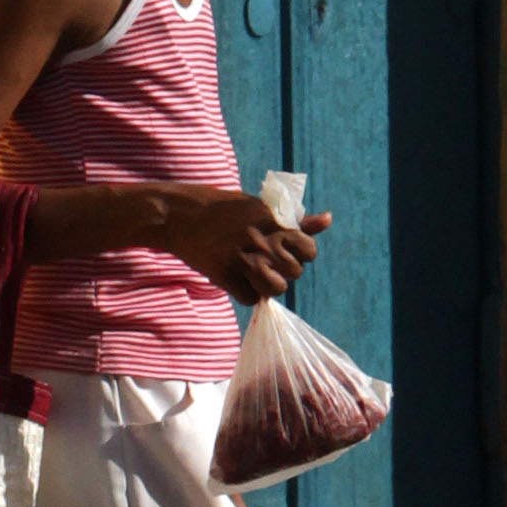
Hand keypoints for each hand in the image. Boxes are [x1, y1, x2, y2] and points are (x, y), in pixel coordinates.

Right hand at [152, 185, 328, 301]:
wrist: (178, 214)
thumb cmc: (223, 209)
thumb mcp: (259, 207)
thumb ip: (295, 219)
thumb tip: (328, 218)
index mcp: (273, 221)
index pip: (309, 250)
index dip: (300, 254)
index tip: (286, 249)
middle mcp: (262, 240)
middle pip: (294, 273)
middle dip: (282, 270)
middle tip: (263, 261)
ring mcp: (242, 258)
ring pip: (275, 289)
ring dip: (267, 286)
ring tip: (253, 274)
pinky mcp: (224, 274)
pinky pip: (249, 298)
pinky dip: (244, 293)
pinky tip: (235, 278)